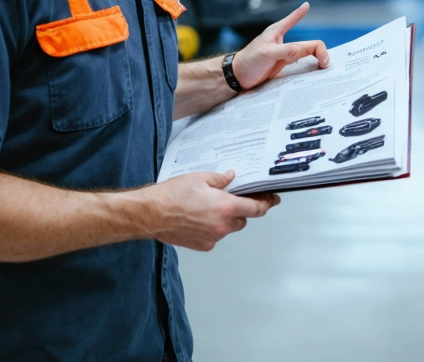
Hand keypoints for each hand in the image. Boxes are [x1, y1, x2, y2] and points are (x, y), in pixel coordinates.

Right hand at [142, 170, 279, 251]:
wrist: (150, 214)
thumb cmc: (172, 195)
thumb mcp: (199, 178)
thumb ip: (220, 179)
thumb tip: (231, 177)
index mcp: (226, 207)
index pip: (256, 208)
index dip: (267, 203)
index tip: (272, 200)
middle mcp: (222, 225)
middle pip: (243, 220)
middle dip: (240, 210)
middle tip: (230, 199)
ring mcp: (212, 238)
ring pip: (228, 229)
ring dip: (225, 220)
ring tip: (207, 207)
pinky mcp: (202, 245)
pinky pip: (214, 237)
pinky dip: (212, 228)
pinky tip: (199, 218)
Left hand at [233, 2, 329, 88]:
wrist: (236, 78)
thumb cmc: (248, 61)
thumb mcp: (268, 53)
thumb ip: (287, 50)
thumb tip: (306, 50)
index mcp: (277, 33)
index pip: (292, 20)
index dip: (300, 12)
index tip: (306, 5)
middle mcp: (282, 43)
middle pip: (307, 44)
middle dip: (320, 51)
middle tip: (326, 63)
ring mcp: (283, 55)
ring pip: (305, 55)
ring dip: (316, 60)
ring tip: (325, 67)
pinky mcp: (282, 66)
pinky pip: (299, 66)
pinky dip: (308, 69)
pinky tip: (314, 74)